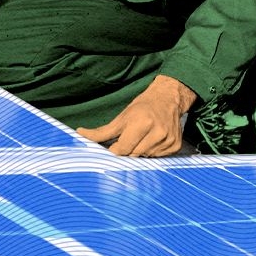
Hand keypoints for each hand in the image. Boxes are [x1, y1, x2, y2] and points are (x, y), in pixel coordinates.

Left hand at [77, 75, 196, 156]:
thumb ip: (102, 131)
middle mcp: (157, 132)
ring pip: (145, 158)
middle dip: (128, 150)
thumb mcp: (121, 117)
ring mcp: (168, 140)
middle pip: (133, 155)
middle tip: (130, 139)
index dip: (115, 151)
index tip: (113, 148)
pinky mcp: (175, 146)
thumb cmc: (142, 107)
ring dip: (140, 151)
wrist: (168, 97)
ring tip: (143, 137)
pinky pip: (158, 158)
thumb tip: (80, 134)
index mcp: (141, 123)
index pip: (123, 149)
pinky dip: (152, 152)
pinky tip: (153, 140)